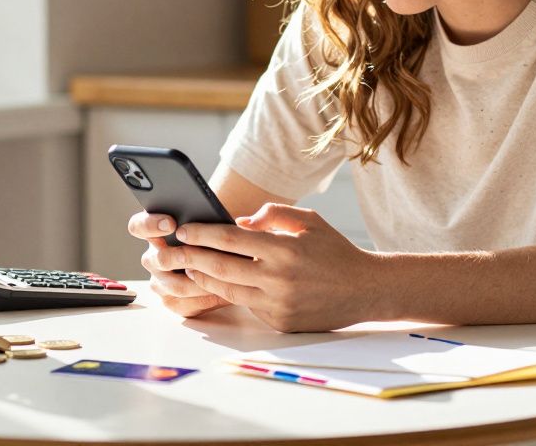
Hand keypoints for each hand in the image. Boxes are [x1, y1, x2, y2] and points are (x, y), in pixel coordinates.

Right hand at [127, 210, 232, 318]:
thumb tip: (220, 217)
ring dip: (199, 280)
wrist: (230, 264)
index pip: (138, 226)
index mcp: (156, 232)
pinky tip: (222, 291)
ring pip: (172, 286)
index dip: (150, 224)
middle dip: (179, 257)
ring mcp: (160, 282)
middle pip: (154, 260)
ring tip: (222, 274)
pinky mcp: (173, 301)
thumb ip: (209, 217)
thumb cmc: (219, 237)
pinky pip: (183, 304)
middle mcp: (154, 258)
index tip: (171, 223)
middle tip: (198, 253)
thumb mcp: (214, 221)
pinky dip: (204, 299)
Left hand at [171, 203, 385, 332]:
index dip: (202, 233)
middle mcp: (278, 279)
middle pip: (220, 267)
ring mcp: (277, 304)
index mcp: (284, 249)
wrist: (365, 290)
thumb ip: (273, 214)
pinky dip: (230, 291)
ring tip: (188, 266)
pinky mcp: (279, 322)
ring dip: (203, 277)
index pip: (231, 240)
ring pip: (227, 290)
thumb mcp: (308, 221)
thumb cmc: (334, 251)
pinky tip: (216, 281)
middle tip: (171, 250)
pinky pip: (246, 304)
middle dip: (190, 257)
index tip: (184, 229)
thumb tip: (240, 221)